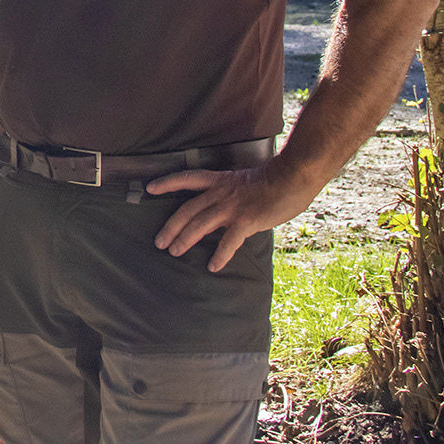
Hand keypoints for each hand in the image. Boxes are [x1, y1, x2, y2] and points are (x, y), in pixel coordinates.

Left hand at [147, 162, 317, 272]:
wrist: (293, 177)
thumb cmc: (276, 178)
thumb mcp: (246, 181)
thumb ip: (235, 194)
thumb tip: (232, 210)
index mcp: (220, 180)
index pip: (187, 178)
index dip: (168, 183)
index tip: (150, 188)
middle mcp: (220, 193)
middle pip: (187, 210)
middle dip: (171, 227)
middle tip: (159, 242)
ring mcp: (232, 207)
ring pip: (200, 225)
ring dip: (185, 240)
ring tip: (174, 252)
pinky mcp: (245, 221)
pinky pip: (228, 241)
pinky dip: (220, 255)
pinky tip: (213, 266)